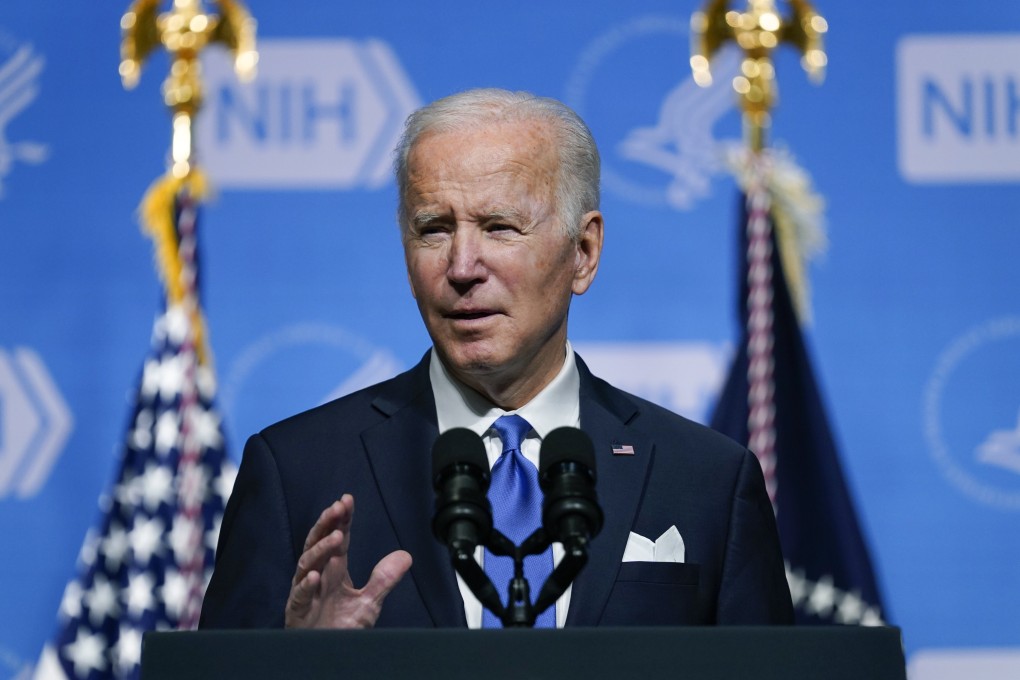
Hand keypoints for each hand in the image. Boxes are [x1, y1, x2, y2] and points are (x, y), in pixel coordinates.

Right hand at [284, 494, 412, 627]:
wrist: (327, 654)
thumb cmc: (341, 627)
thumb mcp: (369, 602)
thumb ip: (384, 579)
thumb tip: (405, 555)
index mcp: (334, 570)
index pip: (338, 539)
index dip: (341, 520)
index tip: (347, 500)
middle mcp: (318, 575)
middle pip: (318, 543)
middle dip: (326, 525)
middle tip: (337, 508)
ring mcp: (306, 592)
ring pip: (307, 564)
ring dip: (320, 550)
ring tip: (334, 538)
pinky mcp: (298, 611)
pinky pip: (300, 596)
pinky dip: (306, 585)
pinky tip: (315, 576)